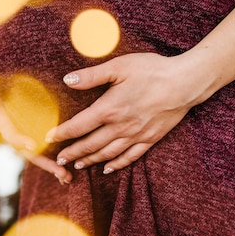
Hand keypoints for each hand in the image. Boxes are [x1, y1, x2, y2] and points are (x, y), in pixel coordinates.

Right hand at [0, 79, 72, 184]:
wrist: (4, 110)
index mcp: (7, 130)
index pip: (13, 137)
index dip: (21, 141)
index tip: (33, 145)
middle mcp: (18, 141)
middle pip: (31, 154)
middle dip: (45, 163)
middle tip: (60, 171)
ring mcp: (28, 145)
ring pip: (41, 159)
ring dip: (54, 168)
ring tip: (67, 178)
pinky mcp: (38, 145)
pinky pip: (47, 157)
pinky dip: (57, 166)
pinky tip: (68, 175)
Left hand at [47, 52, 207, 173]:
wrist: (185, 83)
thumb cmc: (151, 70)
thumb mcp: (119, 66)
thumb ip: (92, 76)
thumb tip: (67, 79)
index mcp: (109, 108)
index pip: (79, 125)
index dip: (62, 133)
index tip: (49, 138)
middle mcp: (120, 126)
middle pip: (90, 145)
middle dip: (73, 153)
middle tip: (58, 160)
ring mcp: (136, 135)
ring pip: (108, 153)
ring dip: (91, 161)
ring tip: (78, 165)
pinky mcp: (150, 138)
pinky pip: (130, 157)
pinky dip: (117, 164)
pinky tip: (108, 168)